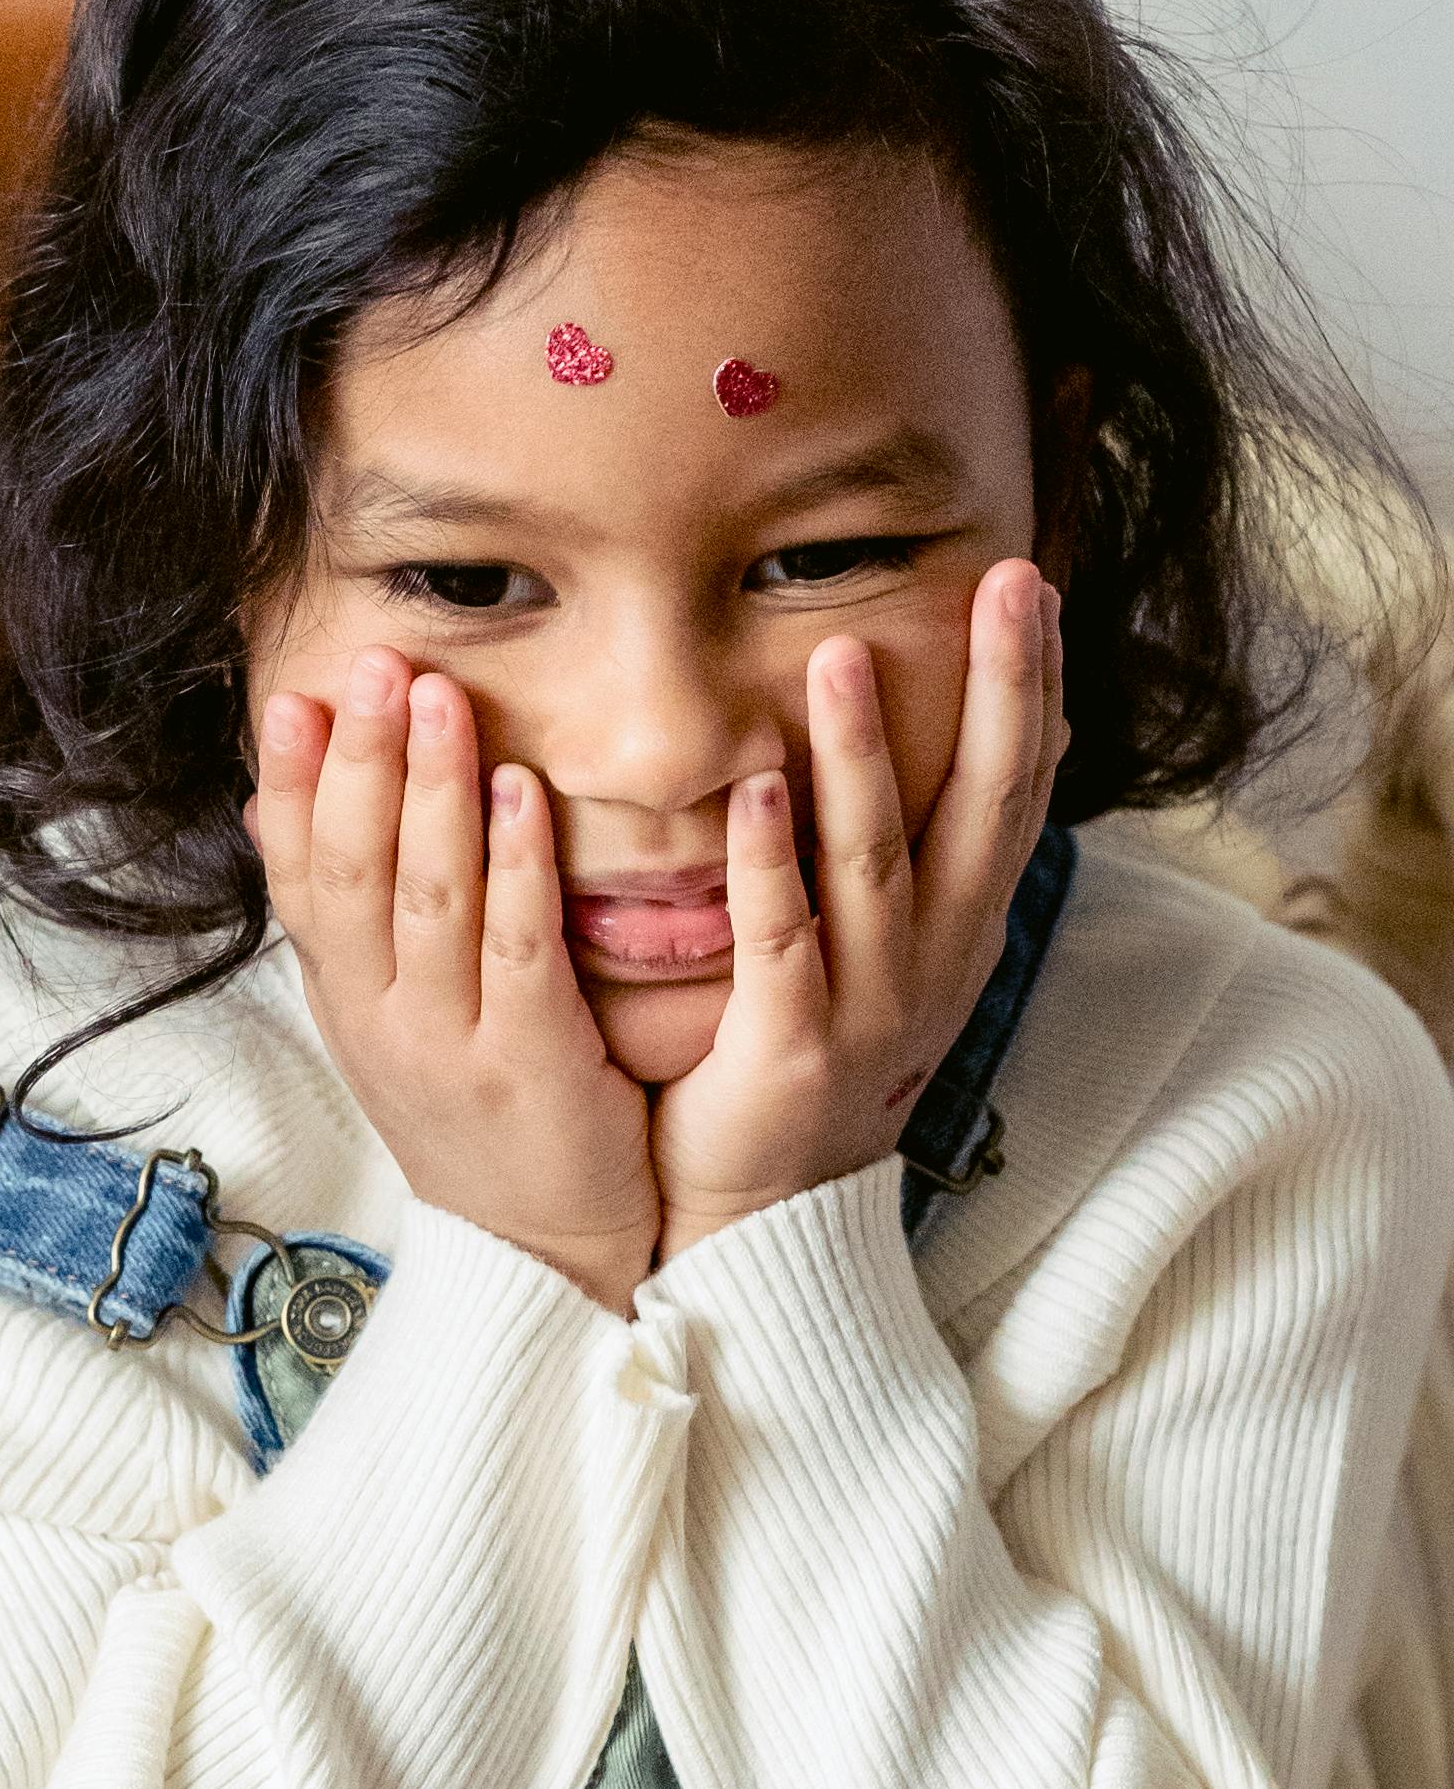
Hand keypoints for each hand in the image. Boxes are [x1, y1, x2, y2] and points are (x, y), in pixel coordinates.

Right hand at [254, 656, 661, 1314]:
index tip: (294, 696)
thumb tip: (272, 808)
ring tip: (442, 698)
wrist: (543, 1255)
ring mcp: (449, 1044)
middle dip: (363, 761)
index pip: (298, 878)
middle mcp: (380, 1020)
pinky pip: (516, 948)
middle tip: (376, 665)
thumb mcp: (385, 1027)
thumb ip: (347, 929)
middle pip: (354, 871)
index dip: (292, 786)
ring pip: (426, 897)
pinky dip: (513, 864)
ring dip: (432, 789)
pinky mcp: (530, 1065)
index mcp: (346, 1004)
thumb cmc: (476, 1120)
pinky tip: (522, 792)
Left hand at [647, 568, 1065, 1264]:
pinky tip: (758, 789)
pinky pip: (781, 940)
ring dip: (861, 757)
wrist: (763, 1208)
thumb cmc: (818, 1049)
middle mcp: (936, 957)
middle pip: (982, 806)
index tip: (1029, 580)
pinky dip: (770, 864)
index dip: (1030, 685)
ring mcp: (870, 1004)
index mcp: (964, 924)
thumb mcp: (893, 946)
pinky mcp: (792, 1047)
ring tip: (841, 655)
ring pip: (874, 862)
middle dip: (996, 692)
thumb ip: (917, 850)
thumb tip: (979, 742)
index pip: (1017, 785)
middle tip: (1004, 585)